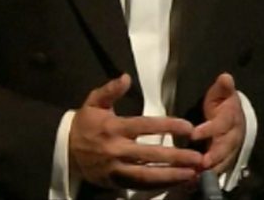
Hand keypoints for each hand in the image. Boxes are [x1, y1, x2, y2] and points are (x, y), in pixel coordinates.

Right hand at [69, 73, 202, 189]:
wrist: (65, 151)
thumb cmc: (85, 124)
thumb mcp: (93, 102)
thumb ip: (110, 90)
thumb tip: (126, 77)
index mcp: (114, 128)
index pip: (146, 126)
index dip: (168, 126)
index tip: (188, 127)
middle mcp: (117, 149)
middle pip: (151, 154)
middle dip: (176, 157)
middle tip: (198, 157)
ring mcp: (116, 169)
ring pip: (147, 175)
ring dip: (171, 176)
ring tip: (192, 174)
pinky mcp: (116, 182)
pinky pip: (140, 185)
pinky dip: (159, 185)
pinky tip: (175, 182)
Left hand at [191, 72, 245, 174]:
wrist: (234, 115)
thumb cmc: (222, 103)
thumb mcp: (221, 92)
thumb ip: (223, 87)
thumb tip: (226, 77)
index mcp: (231, 117)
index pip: (220, 124)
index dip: (208, 130)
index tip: (193, 134)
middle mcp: (234, 135)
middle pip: (225, 147)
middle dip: (213, 155)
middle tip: (200, 163)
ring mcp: (232, 148)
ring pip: (224, 160)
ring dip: (211, 169)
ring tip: (197, 175)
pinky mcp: (227, 158)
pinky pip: (220, 169)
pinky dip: (209, 175)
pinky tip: (196, 181)